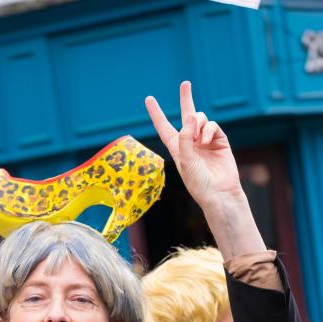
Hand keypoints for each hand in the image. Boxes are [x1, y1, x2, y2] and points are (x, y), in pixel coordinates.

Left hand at [145, 80, 242, 210]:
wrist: (219, 192)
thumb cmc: (198, 182)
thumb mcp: (186, 161)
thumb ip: (185, 138)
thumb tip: (190, 116)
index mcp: (177, 148)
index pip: (164, 128)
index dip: (156, 114)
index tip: (149, 99)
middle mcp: (190, 142)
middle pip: (186, 115)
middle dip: (186, 99)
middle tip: (185, 83)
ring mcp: (205, 140)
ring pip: (200, 119)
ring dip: (198, 124)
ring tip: (199, 139)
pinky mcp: (219, 140)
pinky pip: (212, 125)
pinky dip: (209, 130)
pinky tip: (206, 141)